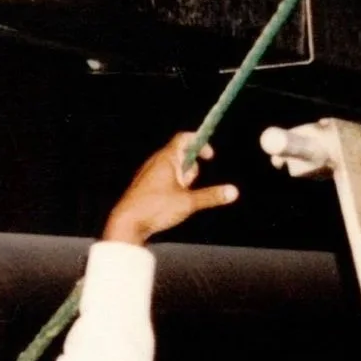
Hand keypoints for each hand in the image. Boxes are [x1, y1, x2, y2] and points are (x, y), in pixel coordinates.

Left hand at [100, 136, 239, 245]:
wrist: (127, 223)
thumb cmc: (155, 208)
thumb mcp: (188, 203)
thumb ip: (211, 196)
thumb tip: (233, 192)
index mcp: (166, 159)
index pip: (184, 138)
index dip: (200, 142)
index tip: (210, 156)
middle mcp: (156, 161)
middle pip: (181, 155)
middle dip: (191, 170)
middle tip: (189, 187)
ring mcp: (149, 173)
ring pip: (173, 169)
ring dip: (182, 181)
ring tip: (179, 198)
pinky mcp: (145, 185)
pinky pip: (164, 179)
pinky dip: (173, 187)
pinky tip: (169, 204)